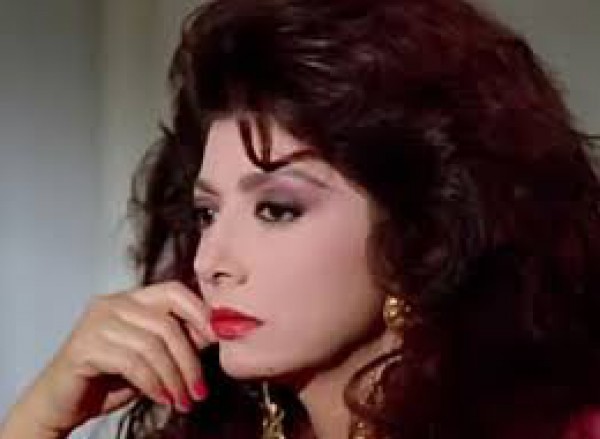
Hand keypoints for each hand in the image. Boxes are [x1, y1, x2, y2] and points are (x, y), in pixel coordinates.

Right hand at [9, 281, 216, 435]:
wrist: (60, 404)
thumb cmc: (109, 379)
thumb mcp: (152, 357)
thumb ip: (178, 340)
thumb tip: (216, 332)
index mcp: (131, 298)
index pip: (174, 291)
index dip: (200, 312)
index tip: (218, 340)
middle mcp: (113, 303)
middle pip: (167, 323)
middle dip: (189, 360)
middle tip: (200, 389)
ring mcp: (96, 322)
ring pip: (152, 346)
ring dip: (174, 378)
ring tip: (183, 400)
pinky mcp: (85, 347)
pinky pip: (133, 363)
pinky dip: (154, 384)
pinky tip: (163, 399)